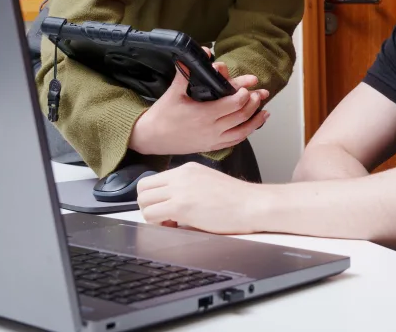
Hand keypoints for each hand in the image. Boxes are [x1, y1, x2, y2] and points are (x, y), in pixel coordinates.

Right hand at [128, 61, 268, 155]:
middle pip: (241, 117)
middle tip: (260, 94)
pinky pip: (234, 142)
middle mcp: (212, 130)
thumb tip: (202, 52)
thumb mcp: (173, 92)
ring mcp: (212, 140)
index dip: (244, 95)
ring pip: (242, 132)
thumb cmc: (162, 115)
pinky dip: (246, 134)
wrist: (150, 138)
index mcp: (204, 114)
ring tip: (265, 111)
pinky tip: (252, 127)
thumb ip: (187, 72)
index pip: (233, 104)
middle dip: (254, 104)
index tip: (249, 86)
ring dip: (255, 121)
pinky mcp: (211, 147)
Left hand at [137, 162, 266, 233]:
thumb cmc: (238, 200)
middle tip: (165, 218)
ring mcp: (180, 189)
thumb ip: (189, 188)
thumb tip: (173, 203)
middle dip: (148, 206)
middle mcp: (181, 175)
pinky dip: (158, 225)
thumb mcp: (209, 183)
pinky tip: (177, 226)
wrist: (253, 204)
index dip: (156, 198)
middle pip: (142, 188)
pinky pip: (151, 215)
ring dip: (152, 216)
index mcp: (188, 169)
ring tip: (172, 223)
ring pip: (143, 201)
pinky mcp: (181, 205)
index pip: (154, 180)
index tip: (168, 209)